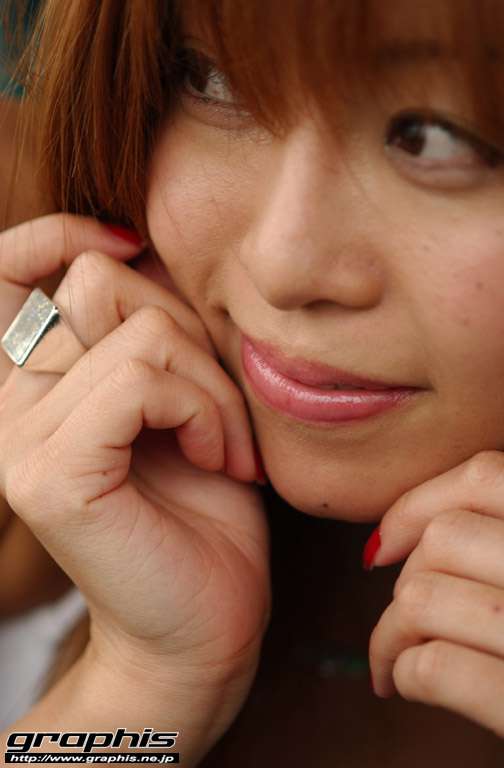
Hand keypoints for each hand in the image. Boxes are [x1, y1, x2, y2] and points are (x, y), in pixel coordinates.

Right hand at [0, 214, 270, 715]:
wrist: (204, 621)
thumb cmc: (204, 505)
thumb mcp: (187, 392)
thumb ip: (156, 324)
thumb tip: (140, 245)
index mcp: (37, 382)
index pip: (11, 267)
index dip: (62, 234)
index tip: (130, 245)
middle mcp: (10, 404)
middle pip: (100, 283)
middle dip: (190, 337)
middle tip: (220, 410)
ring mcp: (19, 439)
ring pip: (139, 333)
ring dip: (209, 385)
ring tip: (224, 446)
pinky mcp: (49, 475)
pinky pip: (141, 380)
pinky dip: (201, 411)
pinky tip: (217, 461)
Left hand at [368, 449, 503, 737]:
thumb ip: (501, 545)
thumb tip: (404, 537)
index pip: (485, 477)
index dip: (417, 505)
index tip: (386, 544)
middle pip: (444, 539)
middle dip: (404, 580)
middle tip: (402, 620)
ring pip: (425, 598)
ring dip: (391, 632)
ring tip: (395, 656)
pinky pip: (437, 668)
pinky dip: (405, 673)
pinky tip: (409, 685)